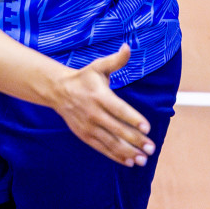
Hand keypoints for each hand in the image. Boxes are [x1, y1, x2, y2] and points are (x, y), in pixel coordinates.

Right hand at [47, 45, 157, 166]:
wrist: (58, 90)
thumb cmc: (84, 78)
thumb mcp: (98, 66)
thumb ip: (116, 60)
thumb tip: (128, 47)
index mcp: (99, 96)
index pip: (119, 109)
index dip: (133, 119)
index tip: (147, 128)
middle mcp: (94, 113)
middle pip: (117, 129)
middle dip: (135, 140)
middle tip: (151, 147)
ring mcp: (89, 126)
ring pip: (110, 142)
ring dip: (128, 152)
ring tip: (143, 159)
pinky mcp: (85, 135)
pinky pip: (102, 148)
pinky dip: (116, 156)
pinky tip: (130, 161)